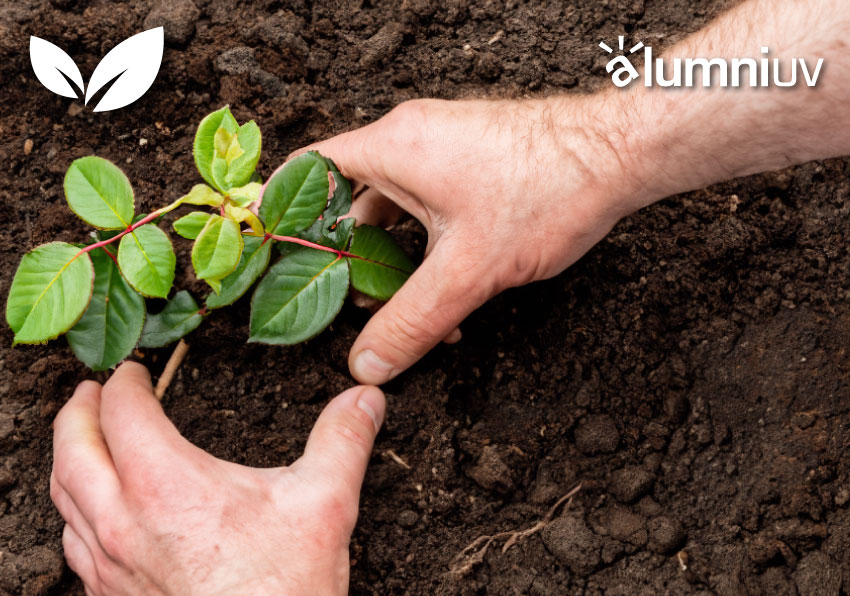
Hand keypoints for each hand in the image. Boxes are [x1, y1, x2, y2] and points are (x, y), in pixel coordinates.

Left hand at [51, 362, 384, 595]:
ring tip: (85, 439)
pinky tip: (95, 511)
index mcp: (166, 484)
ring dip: (69, 456)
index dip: (126, 383)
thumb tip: (365, 399)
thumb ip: (343, 441)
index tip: (134, 370)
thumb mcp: (323, 504)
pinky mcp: (111, 595)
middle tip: (92, 391)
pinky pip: (73, 541)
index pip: (124, 413)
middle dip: (77, 411)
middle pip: (72, 447)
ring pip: (64, 495)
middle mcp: (123, 520)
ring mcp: (109, 564)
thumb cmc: (282, 589)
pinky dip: (75, 508)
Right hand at [292, 97, 635, 384]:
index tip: (267, 256)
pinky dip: (423, 253)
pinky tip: (445, 298)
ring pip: (391, 214)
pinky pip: (424, 211)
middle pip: (348, 202)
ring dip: (392, 265)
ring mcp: (440, 152)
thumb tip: (368, 363)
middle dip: (346, 260)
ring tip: (400, 313)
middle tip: (342, 308)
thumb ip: (413, 320)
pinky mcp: (467, 167)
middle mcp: (409, 141)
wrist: (621, 154)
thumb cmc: (548, 190)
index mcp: (392, 146)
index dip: (281, 213)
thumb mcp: (470, 269)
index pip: (307, 172)